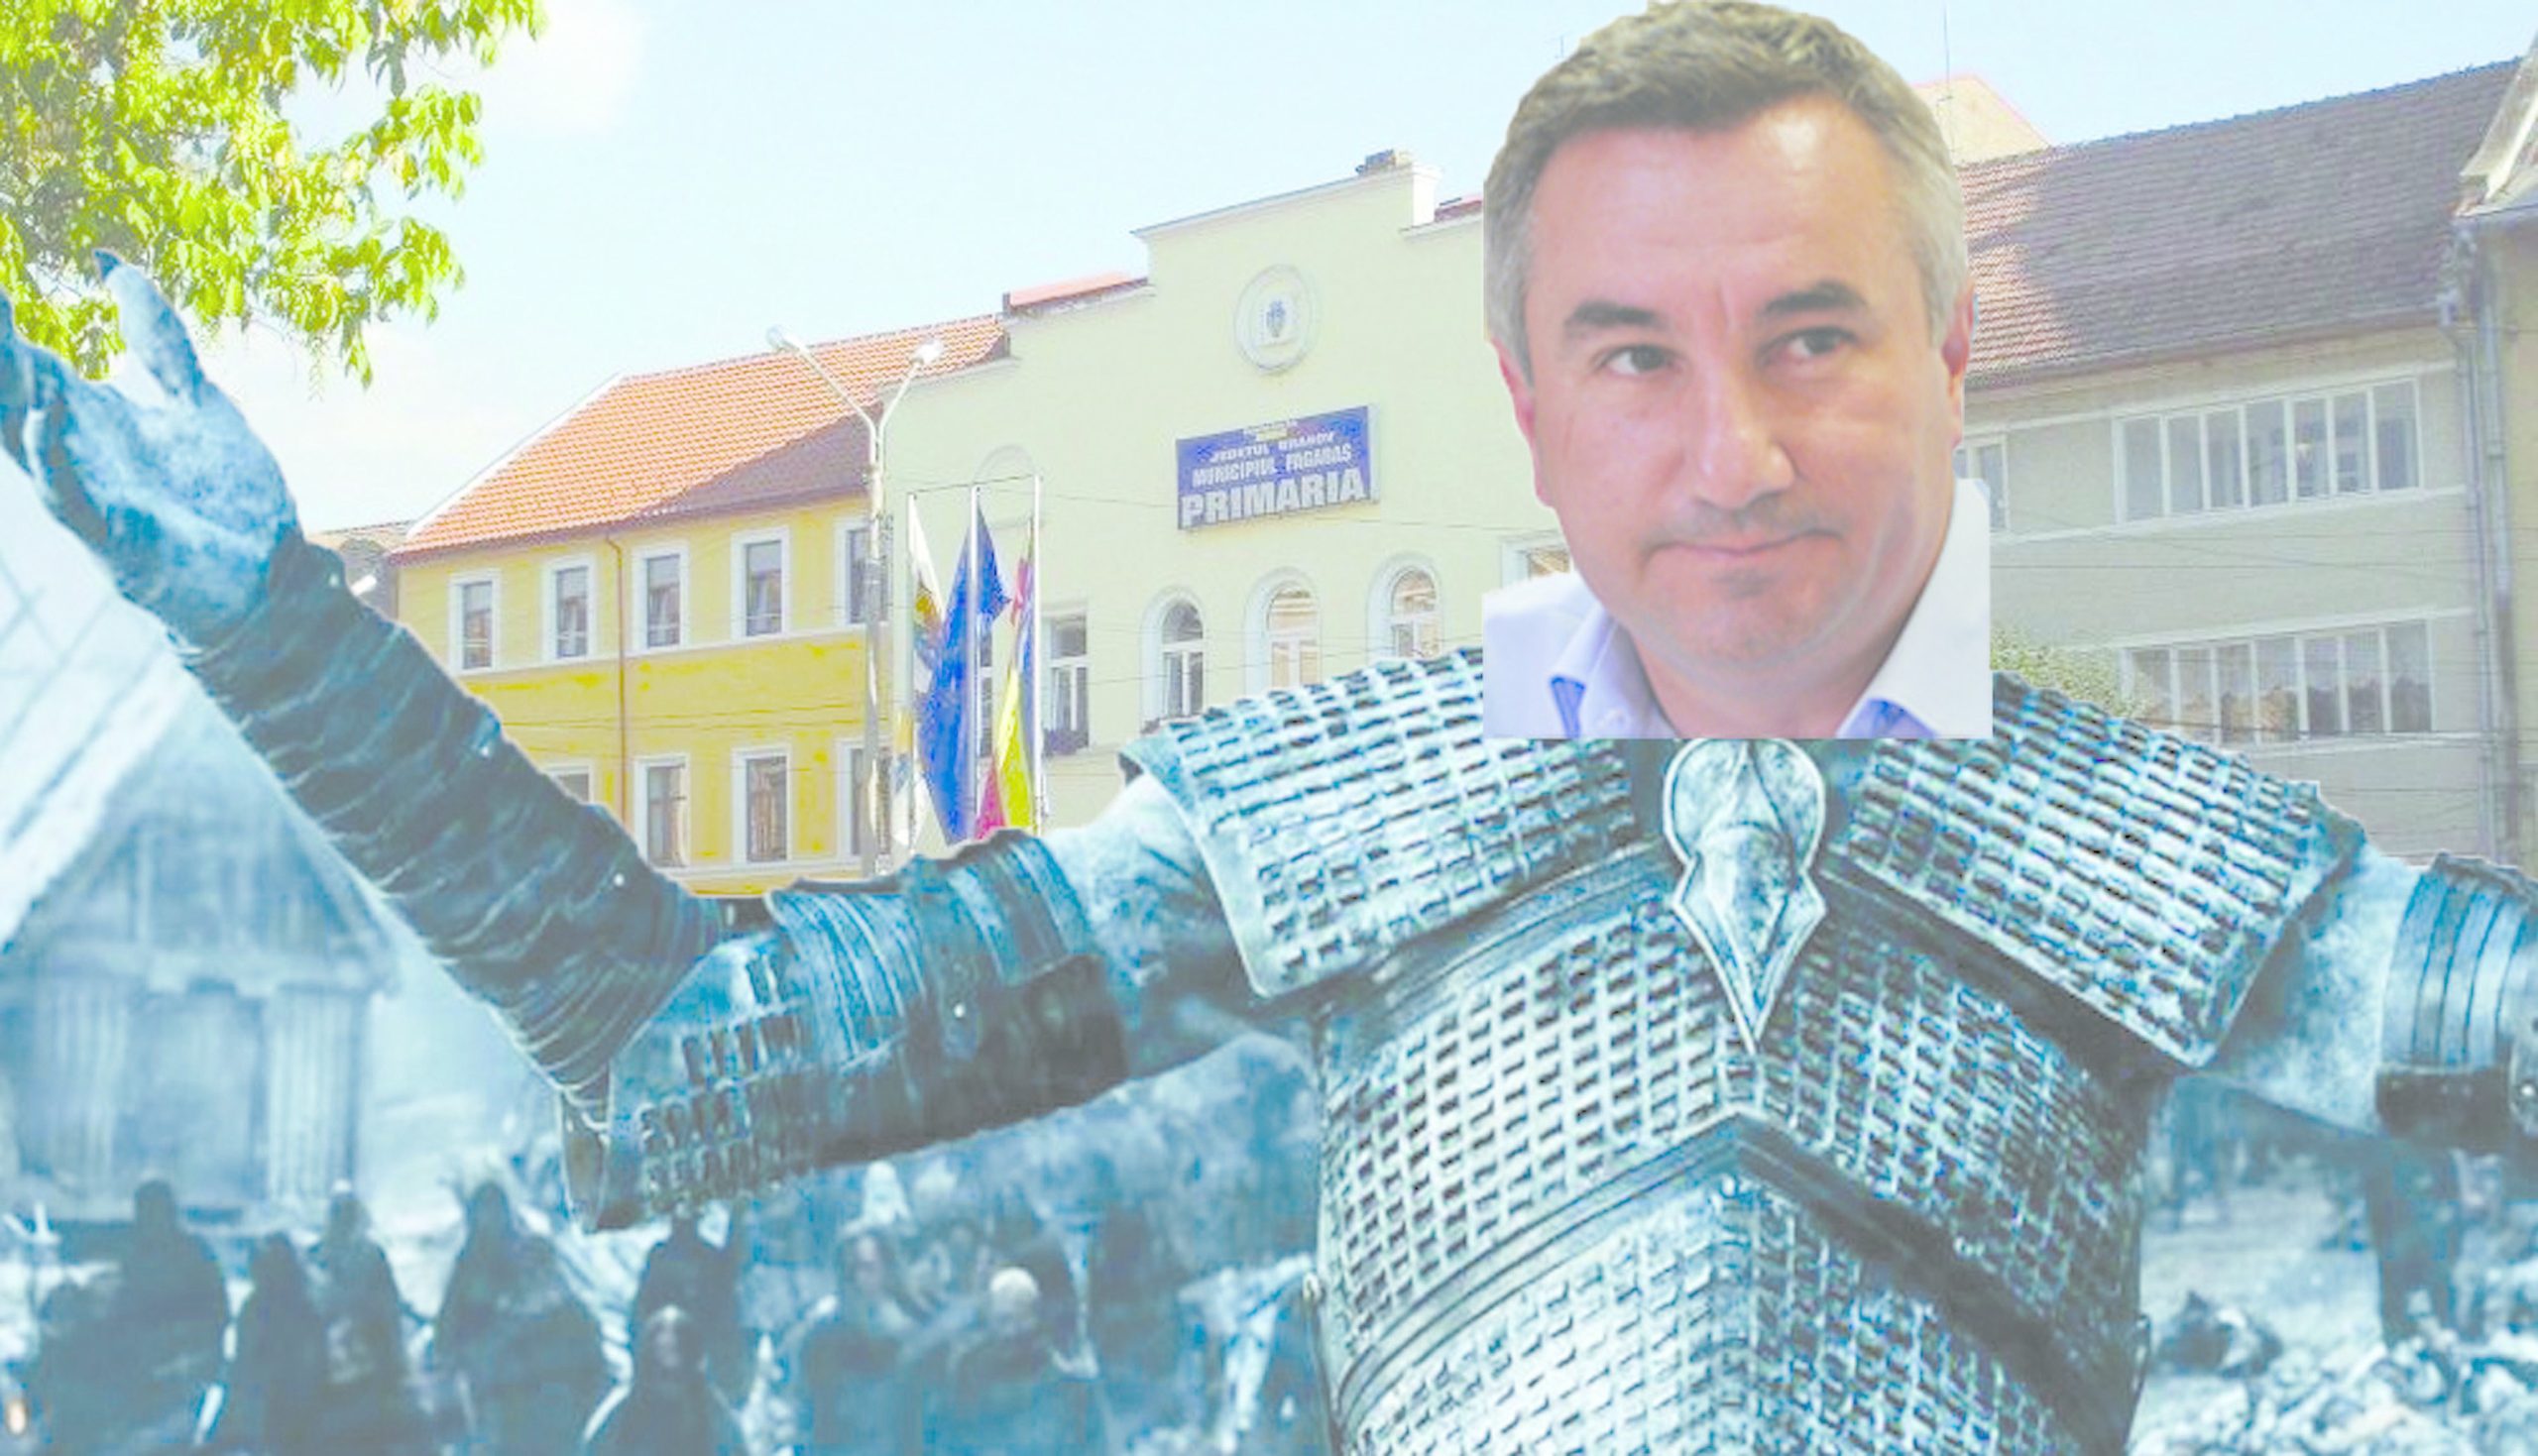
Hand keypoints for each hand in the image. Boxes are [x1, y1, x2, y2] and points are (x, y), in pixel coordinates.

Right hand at [0, 255, 298, 645]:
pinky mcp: (114, 535)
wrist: (270, 577)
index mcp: (90, 416)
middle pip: (8, 387)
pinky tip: (44, 414)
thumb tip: (113, 263)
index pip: (23, 356)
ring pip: (20, 435)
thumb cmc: (224, 496)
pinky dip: (52, 455)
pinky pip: (69, 494)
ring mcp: (90, 492)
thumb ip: (158, 339)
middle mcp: (75, 449)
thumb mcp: (195, 400)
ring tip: (2, 333)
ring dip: (5, 387)